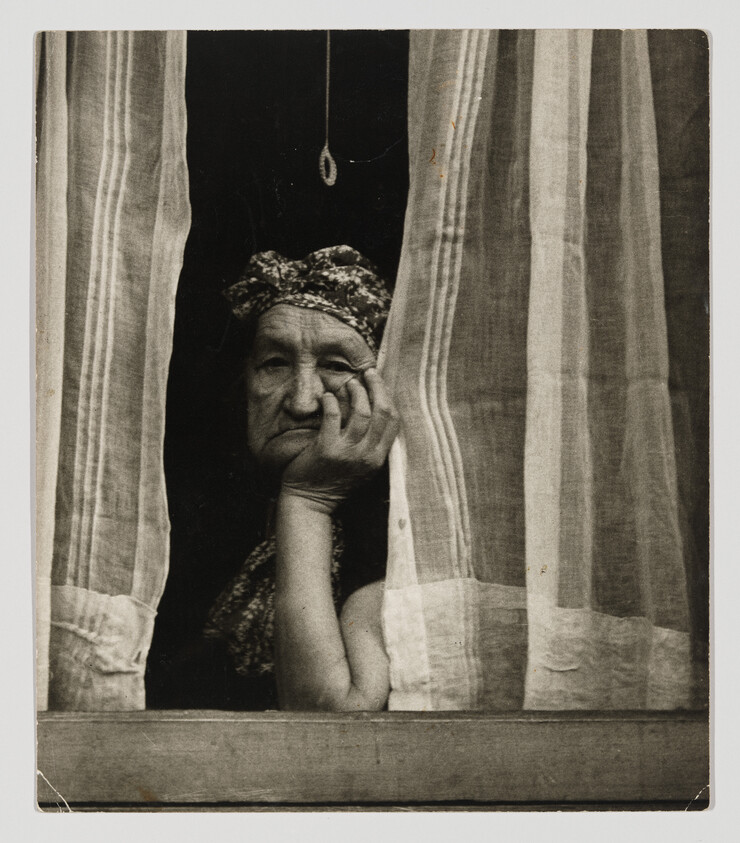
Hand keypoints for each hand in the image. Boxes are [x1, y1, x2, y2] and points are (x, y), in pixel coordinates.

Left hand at [279, 368, 399, 513]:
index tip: (378, 382)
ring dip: (355, 392)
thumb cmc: (334, 481)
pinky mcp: (327, 450)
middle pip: (381, 412)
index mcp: (379, 458)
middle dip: (376, 387)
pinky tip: (326, 396)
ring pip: (360, 412)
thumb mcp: (362, 467)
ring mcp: (348, 453)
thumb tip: (374, 409)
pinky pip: (333, 417)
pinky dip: (331, 401)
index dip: (387, 396)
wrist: (310, 502)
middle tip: (367, 373)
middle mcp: (367, 456)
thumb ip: (371, 444)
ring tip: (348, 384)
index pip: (393, 421)